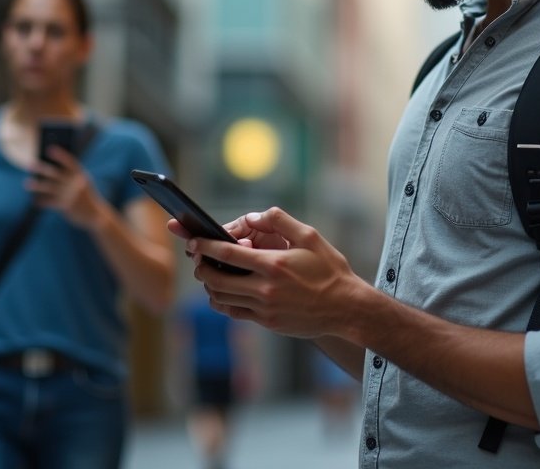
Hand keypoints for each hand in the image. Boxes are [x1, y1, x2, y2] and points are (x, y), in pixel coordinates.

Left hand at [26, 145, 106, 228]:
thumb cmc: (85, 196)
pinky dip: (41, 201)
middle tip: (29, 164)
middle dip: (42, 169)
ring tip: (27, 183)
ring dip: (37, 185)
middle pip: (55, 174)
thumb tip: (48, 172)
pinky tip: (35, 201)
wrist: (95, 215)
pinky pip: (49, 202)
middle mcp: (74, 183)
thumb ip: (69, 176)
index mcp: (80, 175)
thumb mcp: (82, 183)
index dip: (60, 155)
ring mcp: (69, 194)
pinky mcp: (65, 206)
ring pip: (49, 188)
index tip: (50, 149)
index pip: (70, 162)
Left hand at [189, 208, 362, 338]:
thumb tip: (252, 216)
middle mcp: (265, 288)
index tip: (193, 241)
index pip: (227, 254)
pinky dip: (223, 302)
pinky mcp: (267, 322)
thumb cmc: (330, 270)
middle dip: (200, 266)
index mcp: (273, 264)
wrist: (346, 308)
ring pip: (221, 298)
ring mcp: (264, 308)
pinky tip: (224, 292)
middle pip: (216, 278)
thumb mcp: (310, 236)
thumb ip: (279, 221)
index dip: (205, 246)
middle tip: (198, 258)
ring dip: (210, 285)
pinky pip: (234, 313)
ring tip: (210, 274)